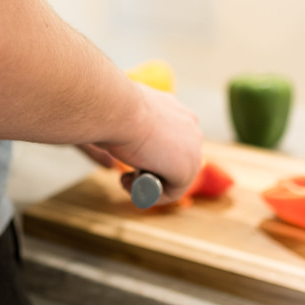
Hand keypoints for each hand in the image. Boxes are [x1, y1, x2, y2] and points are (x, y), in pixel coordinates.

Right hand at [88, 83, 202, 204]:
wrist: (117, 109)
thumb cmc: (112, 107)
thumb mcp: (123, 114)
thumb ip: (130, 128)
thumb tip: (117, 153)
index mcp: (179, 112)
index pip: (173, 142)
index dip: (151, 155)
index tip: (129, 158)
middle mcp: (191, 128)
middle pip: (175, 161)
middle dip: (151, 171)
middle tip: (126, 173)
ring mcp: (193, 150)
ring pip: (174, 179)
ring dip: (150, 184)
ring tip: (126, 179)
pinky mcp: (186, 170)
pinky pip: (172, 193)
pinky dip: (152, 196)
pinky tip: (133, 185)